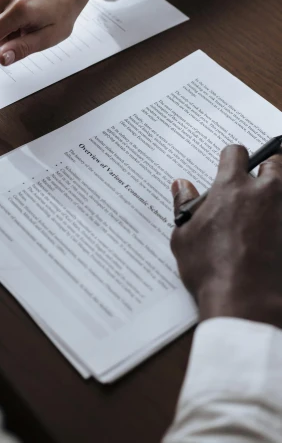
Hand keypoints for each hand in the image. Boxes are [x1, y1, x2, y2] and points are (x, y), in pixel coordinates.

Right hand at [171, 145, 281, 328]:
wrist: (247, 301)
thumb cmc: (211, 269)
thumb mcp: (184, 236)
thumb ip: (184, 205)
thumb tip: (181, 186)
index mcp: (232, 186)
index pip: (236, 152)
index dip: (231, 158)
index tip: (229, 166)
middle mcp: (263, 192)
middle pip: (274, 163)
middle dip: (266, 168)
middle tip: (256, 183)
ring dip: (276, 194)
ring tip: (266, 209)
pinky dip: (280, 220)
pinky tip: (273, 235)